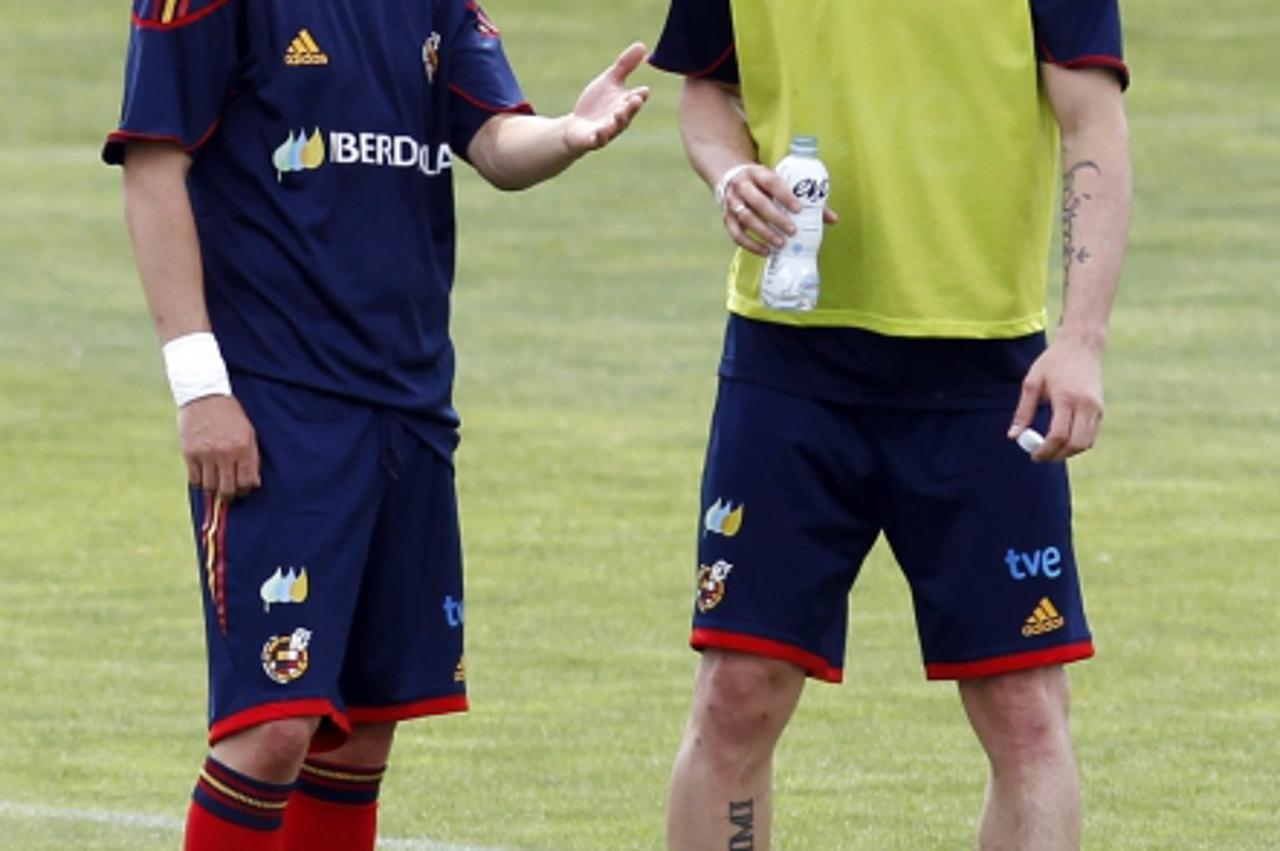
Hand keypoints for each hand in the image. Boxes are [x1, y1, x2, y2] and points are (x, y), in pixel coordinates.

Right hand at [177, 394, 260, 497]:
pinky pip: (194, 479)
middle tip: (229, 494)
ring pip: (210, 487)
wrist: (204, 394)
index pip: (246, 482)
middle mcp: (225, 453)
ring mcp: (205, 454)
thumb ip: (252, 458)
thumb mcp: (248, 432)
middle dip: (230, 496)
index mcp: (243, 447)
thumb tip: (254, 484)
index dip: (245, 490)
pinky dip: (200, 482)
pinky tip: (204, 476)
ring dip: (214, 490)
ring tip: (216, 485)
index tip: (242, 490)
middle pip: (227, 489)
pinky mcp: (189, 453)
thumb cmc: (230, 414)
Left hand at [563, 42, 650, 153]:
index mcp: (625, 103)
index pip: (637, 98)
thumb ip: (625, 65)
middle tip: (635, 99)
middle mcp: (619, 118)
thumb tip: (642, 45)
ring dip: (618, 120)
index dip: (640, 95)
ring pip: (615, 127)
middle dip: (631, 107)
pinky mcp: (593, 140)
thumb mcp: (610, 81)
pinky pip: (598, 140)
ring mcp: (607, 130)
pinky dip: (599, 137)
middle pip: (628, 113)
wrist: (576, 127)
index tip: (644, 90)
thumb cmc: (597, 104)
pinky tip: (598, 132)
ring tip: (619, 112)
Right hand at [720, 165, 838, 256]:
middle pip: (758, 202)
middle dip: (775, 218)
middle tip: (792, 231)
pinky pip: (736, 234)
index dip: (785, 195)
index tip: (799, 209)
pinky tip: (766, 252)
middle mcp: (742, 186)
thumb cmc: (763, 183)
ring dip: (764, 233)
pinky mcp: (726, 218)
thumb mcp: (779, 182)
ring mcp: (732, 202)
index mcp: (757, 172)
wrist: (730, 178)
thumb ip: (804, 198)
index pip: (771, 182)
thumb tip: (833, 219)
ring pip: (746, 218)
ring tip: (780, 244)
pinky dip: (751, 245)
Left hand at [1008, 335, 1105, 461]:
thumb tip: (1013, 437)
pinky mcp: (1101, 409)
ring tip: (1051, 450)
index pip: (1058, 434)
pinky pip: (1091, 435)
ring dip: (1068, 452)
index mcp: (1066, 397)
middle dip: (1057, 455)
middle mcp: (1085, 405)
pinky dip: (1078, 443)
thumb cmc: (1053, 363)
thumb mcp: (1032, 383)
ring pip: (1086, 443)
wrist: (1081, 346)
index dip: (1045, 450)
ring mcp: (1096, 407)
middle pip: (1075, 444)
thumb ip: (1023, 412)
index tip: (1033, 456)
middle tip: (1042, 456)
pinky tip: (1063, 440)